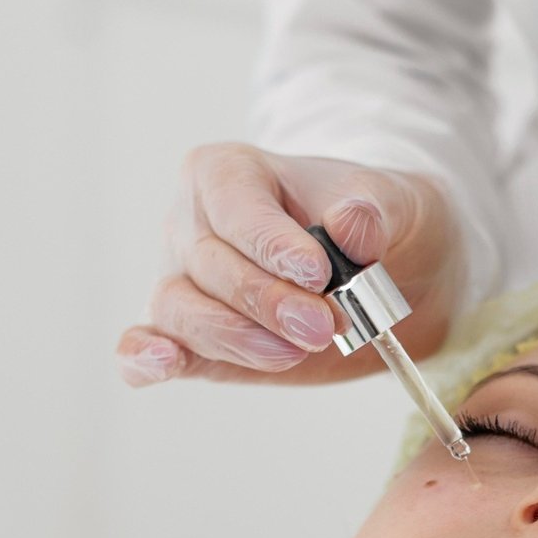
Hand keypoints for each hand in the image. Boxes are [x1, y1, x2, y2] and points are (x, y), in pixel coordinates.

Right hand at [118, 143, 467, 386]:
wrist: (385, 269)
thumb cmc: (370, 224)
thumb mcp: (392, 202)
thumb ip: (372, 213)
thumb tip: (352, 223)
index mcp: (228, 173)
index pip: (236, 208)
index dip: (272, 244)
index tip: (316, 274)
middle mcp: (191, 223)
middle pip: (210, 266)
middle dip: (267, 303)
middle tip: (322, 326)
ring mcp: (180, 280)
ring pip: (182, 310)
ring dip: (236, 338)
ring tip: (292, 353)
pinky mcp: (187, 335)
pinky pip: (146, 347)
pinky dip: (146, 358)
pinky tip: (163, 364)